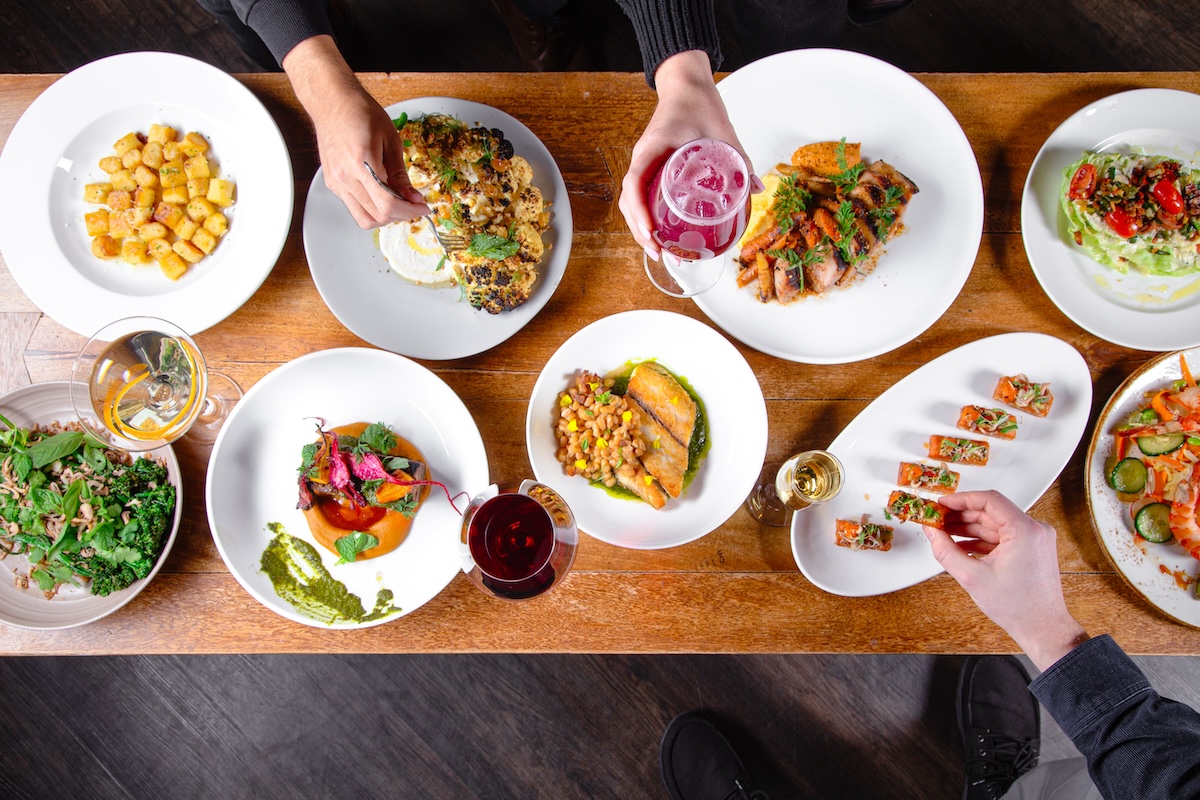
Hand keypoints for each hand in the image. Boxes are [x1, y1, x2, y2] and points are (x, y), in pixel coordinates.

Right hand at [283, 36, 429, 228]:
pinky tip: (382, 196)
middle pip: (377, 216)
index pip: (388, 203)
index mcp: (361, 162)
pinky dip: (372, 210)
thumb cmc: (361, 113)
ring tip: (398, 203)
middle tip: (414, 204)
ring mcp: (336, 182)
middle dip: (402, 215)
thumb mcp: (390, 140)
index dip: (410, 210)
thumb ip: (401, 174)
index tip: (422, 207)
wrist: (333, 103)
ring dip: (386, 217)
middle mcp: (345, 176)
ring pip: (364, 219)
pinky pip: (355, 209)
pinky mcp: (333, 184)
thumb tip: (413, 198)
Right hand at [618, 50, 760, 262]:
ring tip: (661, 252)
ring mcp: (644, 165)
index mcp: (653, 148)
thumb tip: (756, 190)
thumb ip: (739, 160)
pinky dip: (647, 218)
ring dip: (642, 230)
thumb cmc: (700, 104)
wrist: (686, 87)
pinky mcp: (650, 169)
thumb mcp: (723, 132)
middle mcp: (643, 158)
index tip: (651, 231)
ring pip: (632, 203)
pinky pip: (641, 197)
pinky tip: (662, 235)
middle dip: (641, 232)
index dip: (639, 211)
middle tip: (661, 253)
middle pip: (630, 202)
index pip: (635, 182)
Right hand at [923, 490, 1088, 670]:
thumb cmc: (1019, 607)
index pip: (989, 500)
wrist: (1042, 627)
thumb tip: (931, 532)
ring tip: (945, 531)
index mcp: (1025, 531)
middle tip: (938, 518)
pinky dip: (981, 538)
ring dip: (969, 527)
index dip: (961, 499)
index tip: (943, 503)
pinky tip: (961, 544)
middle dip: (961, 514)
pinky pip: (1001, 536)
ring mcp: (1034, 539)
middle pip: (991, 511)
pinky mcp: (1031, 548)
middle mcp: (1035, 530)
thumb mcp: (972, 577)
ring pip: (995, 523)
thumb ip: (945, 550)